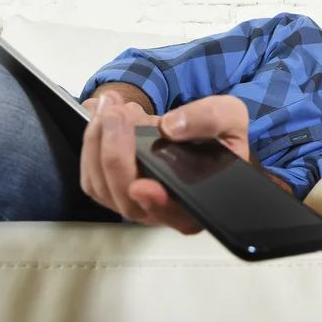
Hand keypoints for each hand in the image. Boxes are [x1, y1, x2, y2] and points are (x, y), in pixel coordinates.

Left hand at [80, 91, 249, 234]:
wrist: (207, 133)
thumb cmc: (222, 135)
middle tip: (120, 115)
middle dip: (116, 154)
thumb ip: (208, 120)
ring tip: (113, 106)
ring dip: (98, 143)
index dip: (155, 203)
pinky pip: (92, 174)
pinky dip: (92, 140)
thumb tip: (171, 127)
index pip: (174, 215)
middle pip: (128, 201)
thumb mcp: (229, 117)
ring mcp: (136, 201)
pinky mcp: (115, 186)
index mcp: (198, 204)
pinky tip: (104, 112)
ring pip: (103, 187)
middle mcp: (165, 211)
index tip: (142, 185)